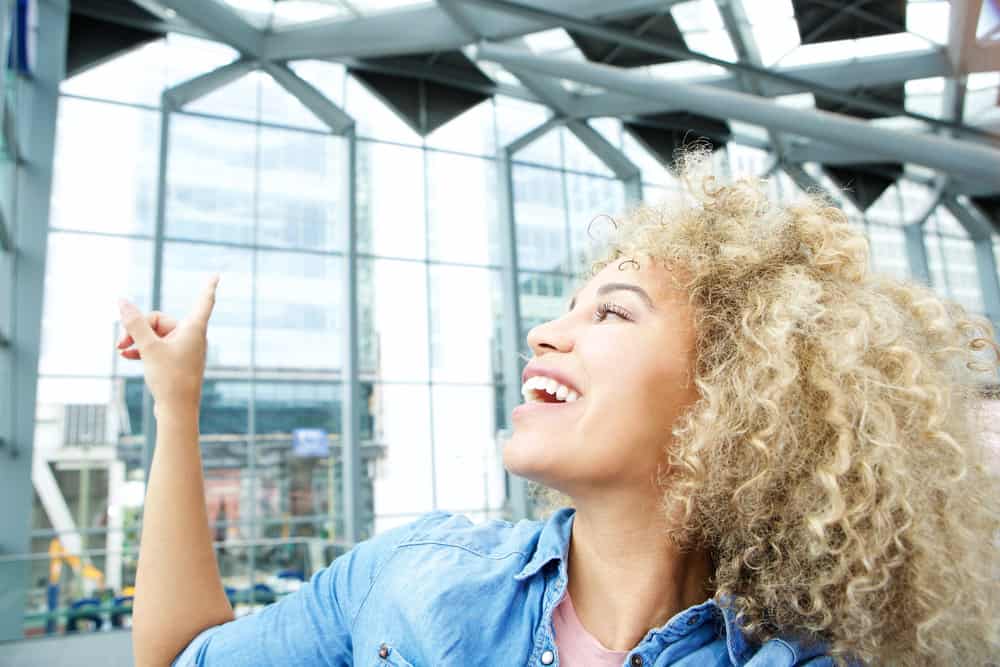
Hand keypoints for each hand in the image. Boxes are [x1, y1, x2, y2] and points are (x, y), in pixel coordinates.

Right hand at [116, 275, 219, 412]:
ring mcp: (185, 350)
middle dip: (139, 328)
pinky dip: (145, 349)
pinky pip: (159, 347)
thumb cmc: (169, 378)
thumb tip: (122, 301)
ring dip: (138, 339)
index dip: (208, 287)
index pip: (204, 301)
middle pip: (161, 320)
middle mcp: (192, 337)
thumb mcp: (147, 348)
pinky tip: (127, 355)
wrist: (177, 411)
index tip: (217, 274)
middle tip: (119, 340)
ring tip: (120, 349)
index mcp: (194, 329)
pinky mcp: (177, 362)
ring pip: (157, 335)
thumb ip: (134, 323)